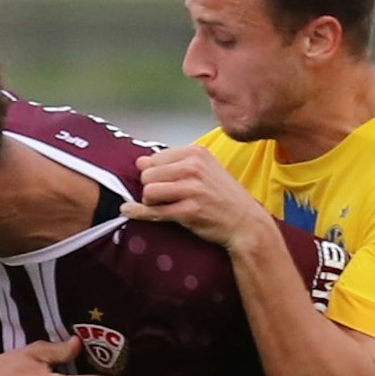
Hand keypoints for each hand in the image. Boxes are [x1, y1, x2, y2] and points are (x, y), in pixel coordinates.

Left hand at [122, 145, 274, 253]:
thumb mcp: (204, 170)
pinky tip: (128, 211)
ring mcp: (192, 189)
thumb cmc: (224, 197)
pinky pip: (154, 211)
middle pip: (148, 174)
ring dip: (150, 201)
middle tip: (163, 198)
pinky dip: (138, 212)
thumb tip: (140, 161)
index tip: (161, 183)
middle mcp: (194, 168)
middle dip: (150, 187)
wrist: (245, 222)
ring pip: (148, 191)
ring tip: (164, 206)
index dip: (153, 173)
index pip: (155, 158)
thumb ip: (173, 164)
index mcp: (196, 153)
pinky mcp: (189, 211)